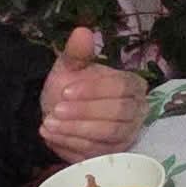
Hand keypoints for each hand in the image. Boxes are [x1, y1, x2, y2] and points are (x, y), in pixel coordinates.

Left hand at [38, 27, 145, 161]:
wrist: (58, 113)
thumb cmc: (69, 87)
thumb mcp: (69, 67)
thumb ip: (77, 52)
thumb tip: (81, 31)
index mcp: (133, 85)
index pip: (123, 87)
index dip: (94, 90)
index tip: (66, 91)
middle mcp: (137, 111)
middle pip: (119, 114)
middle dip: (84, 112)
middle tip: (56, 110)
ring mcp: (127, 135)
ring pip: (107, 135)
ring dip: (75, 130)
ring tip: (48, 123)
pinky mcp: (113, 155)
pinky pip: (96, 153)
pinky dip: (71, 144)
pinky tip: (52, 135)